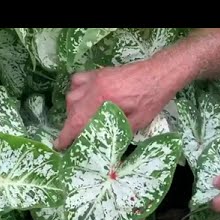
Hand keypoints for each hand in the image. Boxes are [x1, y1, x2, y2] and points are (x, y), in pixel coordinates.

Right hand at [53, 58, 184, 150]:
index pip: (77, 121)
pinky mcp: (99, 73)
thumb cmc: (152, 99)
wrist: (160, 74)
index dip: (66, 135)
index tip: (59, 146)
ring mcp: (95, 78)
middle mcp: (95, 87)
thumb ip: (117, 132)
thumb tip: (104, 146)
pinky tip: (83, 101)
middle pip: (72, 109)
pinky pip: (77, 81)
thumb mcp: (136, 122)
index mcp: (103, 100)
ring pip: (72, 95)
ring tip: (82, 122)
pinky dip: (76, 92)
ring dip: (73, 110)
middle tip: (77, 137)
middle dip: (71, 125)